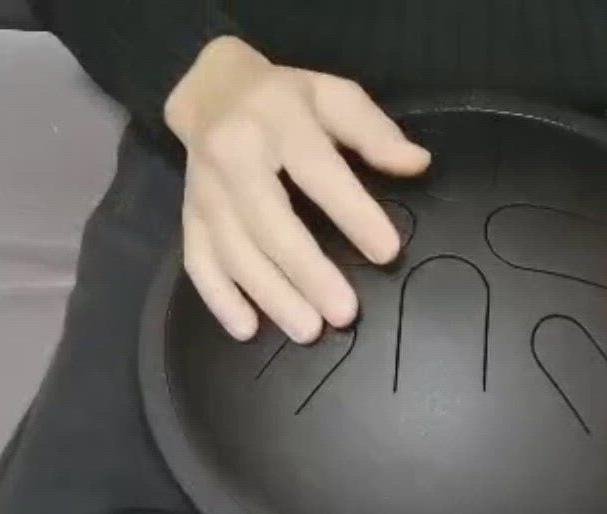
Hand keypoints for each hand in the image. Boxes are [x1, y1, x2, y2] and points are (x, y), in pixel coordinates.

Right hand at [164, 36, 430, 342]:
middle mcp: (233, 156)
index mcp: (277, 120)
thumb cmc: (286, 99)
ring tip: (308, 330)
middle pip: (269, 222)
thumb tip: (418, 163)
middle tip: (344, 314)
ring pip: (233, 250)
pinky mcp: (188, 215)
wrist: (210, 91)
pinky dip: (219, 298)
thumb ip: (374, 132)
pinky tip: (246, 329)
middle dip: (306, 272)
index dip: (353, 213)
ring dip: (270, 295)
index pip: (318, 172)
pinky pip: (197, 260)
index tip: (387, 252)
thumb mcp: (334, 96)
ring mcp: (204, 190)